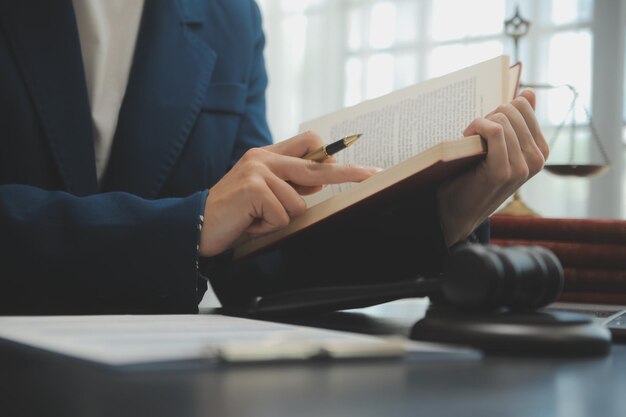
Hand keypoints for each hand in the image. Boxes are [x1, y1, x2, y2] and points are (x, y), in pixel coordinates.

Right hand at [199, 131, 378, 255]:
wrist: (196, 225)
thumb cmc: (233, 213)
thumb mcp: (264, 196)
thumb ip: (289, 185)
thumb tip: (320, 182)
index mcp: (267, 156)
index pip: (308, 144)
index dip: (331, 154)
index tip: (356, 165)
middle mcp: (263, 158)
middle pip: (316, 166)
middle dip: (348, 174)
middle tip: (374, 175)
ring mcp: (258, 171)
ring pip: (299, 203)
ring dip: (281, 219)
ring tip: (257, 220)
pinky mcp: (253, 189)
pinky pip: (283, 215)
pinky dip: (268, 227)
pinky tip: (250, 223)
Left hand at [436, 90, 548, 245]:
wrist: (456, 211)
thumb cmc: (473, 176)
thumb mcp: (498, 147)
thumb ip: (516, 123)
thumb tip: (529, 93)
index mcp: (540, 151)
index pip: (524, 106)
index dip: (498, 111)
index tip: (483, 127)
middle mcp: (537, 160)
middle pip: (512, 110)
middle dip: (488, 116)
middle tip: (473, 135)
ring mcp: (522, 167)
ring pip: (503, 120)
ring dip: (479, 124)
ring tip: (468, 141)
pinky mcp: (503, 171)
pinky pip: (495, 131)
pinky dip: (477, 128)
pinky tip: (466, 138)